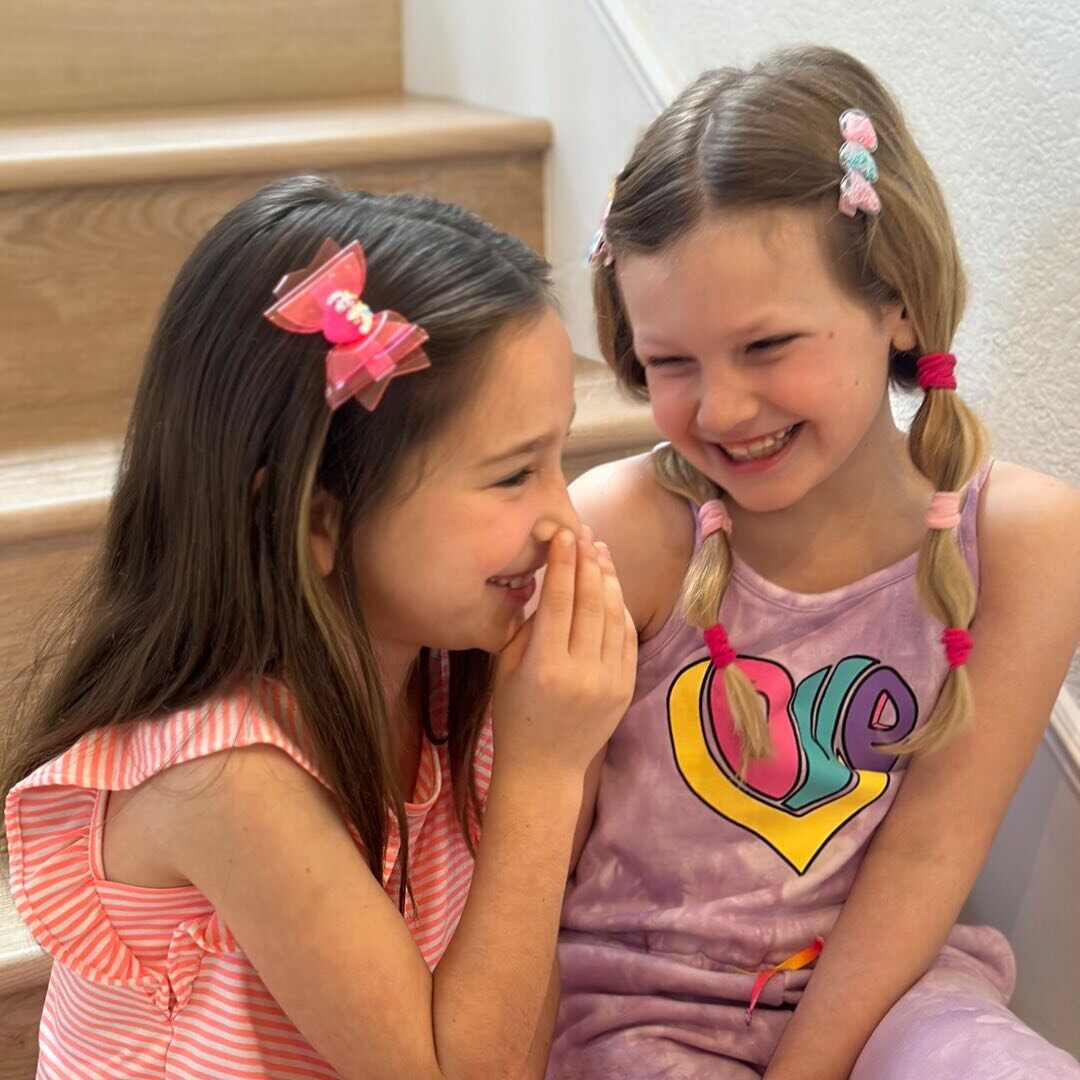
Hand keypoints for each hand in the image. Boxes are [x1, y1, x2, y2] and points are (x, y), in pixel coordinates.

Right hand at [492, 528, 635, 780]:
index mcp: (544, 667)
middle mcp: (581, 673)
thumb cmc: (515, 714)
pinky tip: (611, 587)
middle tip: (584, 534)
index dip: (563, 563)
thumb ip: (528, 627)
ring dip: (608, 578)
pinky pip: (626, 637)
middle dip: (588, 562)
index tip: (564, 533)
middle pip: (590, 602)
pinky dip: (619, 607)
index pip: (559, 601)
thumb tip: (549, 582)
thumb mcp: (507, 668)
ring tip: (599, 551)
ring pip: (614, 615)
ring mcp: (609, 682)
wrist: (544, 767)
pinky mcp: (625, 688)